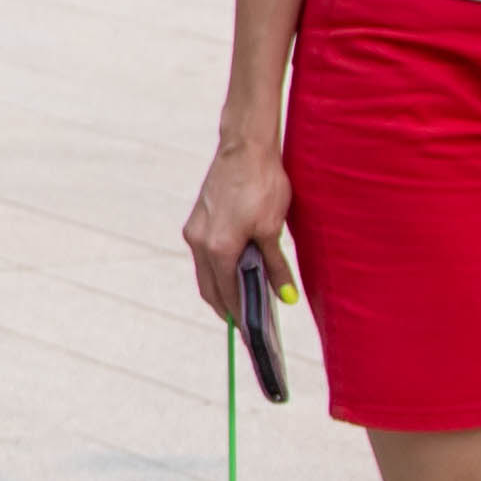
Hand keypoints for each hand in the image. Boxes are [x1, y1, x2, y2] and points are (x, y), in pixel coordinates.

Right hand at [180, 136, 294, 325]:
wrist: (245, 147)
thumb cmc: (263, 184)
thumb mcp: (273, 229)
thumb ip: (276, 266)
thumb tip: (286, 297)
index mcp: (219, 249)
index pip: (228, 295)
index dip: (241, 316)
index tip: (254, 334)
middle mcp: (199, 242)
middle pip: (210, 289)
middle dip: (227, 308)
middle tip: (248, 323)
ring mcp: (195, 230)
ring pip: (205, 272)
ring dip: (221, 288)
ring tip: (244, 300)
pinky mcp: (197, 219)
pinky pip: (204, 255)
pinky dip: (218, 269)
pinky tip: (236, 269)